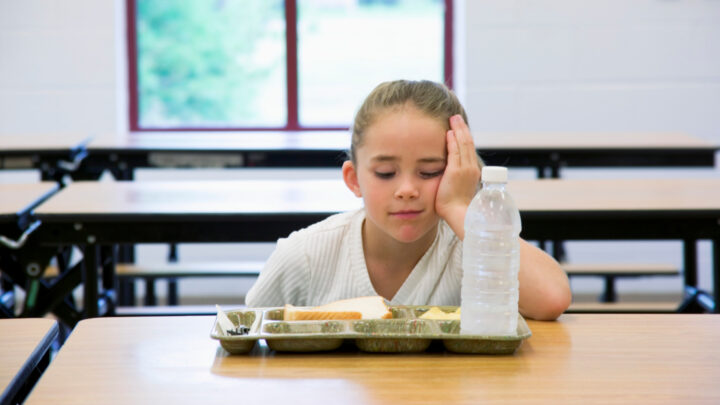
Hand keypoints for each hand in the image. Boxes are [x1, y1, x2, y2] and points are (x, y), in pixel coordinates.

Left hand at [435, 115, 480, 239]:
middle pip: (468, 143)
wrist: (459, 214)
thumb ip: (455, 179)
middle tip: (456, 117)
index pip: (469, 150)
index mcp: (473, 172)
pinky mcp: (456, 171)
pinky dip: (453, 140)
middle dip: (462, 129)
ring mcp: (465, 169)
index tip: (459, 128)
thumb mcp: (458, 189)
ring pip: (463, 144)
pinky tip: (449, 132)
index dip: (464, 137)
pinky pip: (455, 152)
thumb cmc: (457, 207)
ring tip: (453, 119)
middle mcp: (472, 168)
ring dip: (458, 130)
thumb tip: (448, 176)